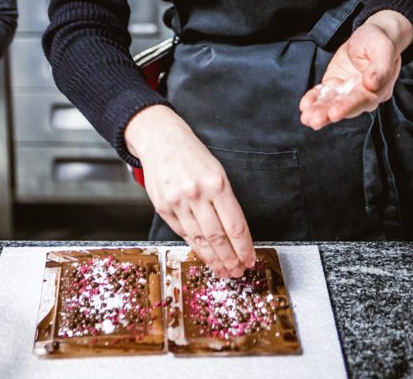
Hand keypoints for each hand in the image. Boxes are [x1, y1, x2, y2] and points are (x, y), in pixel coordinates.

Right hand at [125, 106, 255, 277]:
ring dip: (214, 259)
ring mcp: (178, 202)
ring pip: (200, 239)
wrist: (161, 140)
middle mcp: (197, 194)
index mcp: (217, 183)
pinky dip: (196, 247)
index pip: (235, 225)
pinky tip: (205, 255)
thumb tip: (236, 233)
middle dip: (231, 259)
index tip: (250, 259)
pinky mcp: (163, 208)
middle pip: (218, 237)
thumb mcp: (217, 171)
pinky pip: (183, 233)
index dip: (244, 247)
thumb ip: (225, 201)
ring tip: (224, 270)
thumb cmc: (193, 155)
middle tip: (238, 271)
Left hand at [299, 10, 412, 129]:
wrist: (372, 35)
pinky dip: (314, 99)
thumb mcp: (383, 49)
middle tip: (314, 120)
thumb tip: (373, 84)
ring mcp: (348, 91)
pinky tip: (305, 105)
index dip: (347, 107)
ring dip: (318, 111)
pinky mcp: (336, 84)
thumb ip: (380, 67)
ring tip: (306, 118)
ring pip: (332, 103)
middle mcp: (363, 95)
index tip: (334, 114)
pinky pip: (324, 93)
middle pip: (344, 106)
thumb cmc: (380, 41)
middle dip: (328, 113)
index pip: (361, 100)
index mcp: (378, 89)